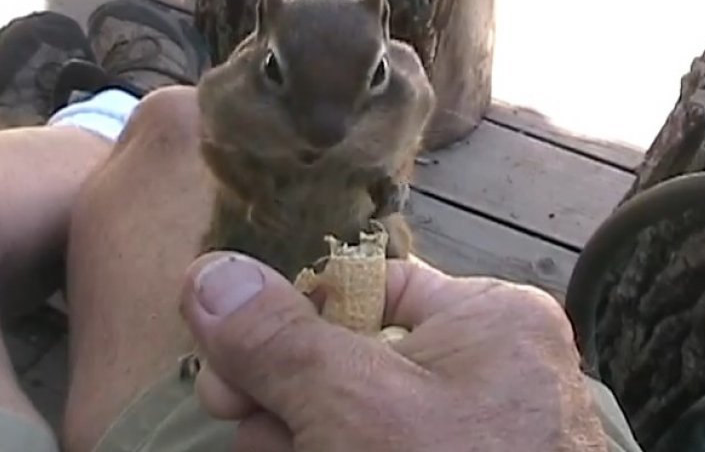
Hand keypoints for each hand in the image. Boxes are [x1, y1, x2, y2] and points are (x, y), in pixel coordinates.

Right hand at [179, 252, 607, 450]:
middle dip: (284, 398)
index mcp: (487, 319)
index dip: (290, 321)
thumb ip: (281, 341)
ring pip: (346, 417)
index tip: (228, 366)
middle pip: (346, 357)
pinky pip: (368, 447)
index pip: (364, 287)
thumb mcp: (355, 405)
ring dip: (295, 442)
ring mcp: (465, 434)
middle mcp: (484, 370)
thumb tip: (211, 275)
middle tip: (247, 424)